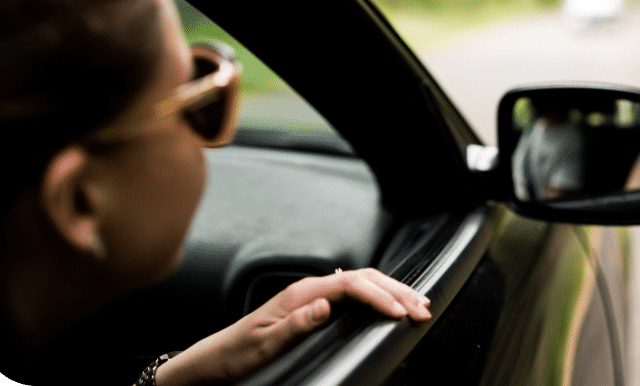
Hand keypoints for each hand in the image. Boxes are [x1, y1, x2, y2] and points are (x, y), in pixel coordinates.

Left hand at [155, 268, 430, 385]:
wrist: (216, 360)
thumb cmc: (238, 354)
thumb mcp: (264, 344)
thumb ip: (295, 324)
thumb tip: (324, 305)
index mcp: (301, 293)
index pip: (351, 284)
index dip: (379, 296)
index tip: (400, 312)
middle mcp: (310, 290)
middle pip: (364, 279)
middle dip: (397, 290)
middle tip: (423, 307)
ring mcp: (314, 297)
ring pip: (363, 284)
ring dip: (392, 291)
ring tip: (418, 302)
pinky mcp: (316, 308)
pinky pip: (355, 295)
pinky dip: (379, 297)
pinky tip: (390, 305)